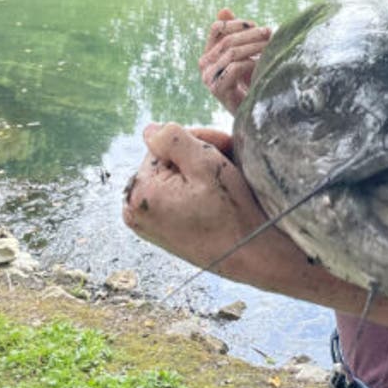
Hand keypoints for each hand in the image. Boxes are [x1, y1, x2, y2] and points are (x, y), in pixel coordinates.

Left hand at [122, 123, 293, 278]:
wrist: (252, 257)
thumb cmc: (232, 212)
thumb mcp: (206, 164)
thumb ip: (173, 140)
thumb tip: (149, 130)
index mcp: (140, 194)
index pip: (163, 144)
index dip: (196, 142)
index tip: (224, 149)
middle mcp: (135, 212)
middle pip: (166, 161)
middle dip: (197, 157)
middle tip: (229, 161)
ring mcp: (147, 225)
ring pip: (173, 177)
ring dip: (200, 172)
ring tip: (226, 182)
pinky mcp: (162, 233)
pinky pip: (176, 196)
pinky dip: (196, 191)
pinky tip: (218, 198)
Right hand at [198, 8, 271, 113]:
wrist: (255, 111)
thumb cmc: (252, 81)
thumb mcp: (246, 53)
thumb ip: (237, 34)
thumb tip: (224, 9)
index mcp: (209, 53)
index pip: (217, 27)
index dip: (238, 24)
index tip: (258, 26)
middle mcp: (204, 65)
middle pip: (227, 39)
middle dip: (252, 34)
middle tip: (271, 33)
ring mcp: (208, 78)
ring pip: (231, 52)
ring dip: (255, 47)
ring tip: (271, 47)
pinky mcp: (217, 89)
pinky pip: (234, 68)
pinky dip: (251, 63)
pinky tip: (262, 65)